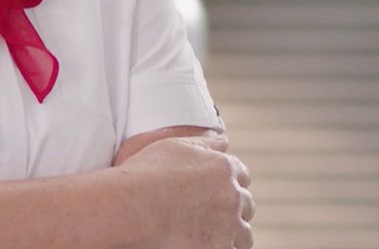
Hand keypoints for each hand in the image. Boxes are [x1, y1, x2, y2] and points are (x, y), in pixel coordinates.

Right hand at [117, 132, 254, 248]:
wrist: (132, 206)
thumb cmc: (147, 173)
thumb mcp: (174, 146)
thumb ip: (204, 143)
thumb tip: (224, 140)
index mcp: (223, 168)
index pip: (242, 175)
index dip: (228, 182)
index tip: (213, 190)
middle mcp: (232, 196)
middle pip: (246, 205)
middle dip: (232, 207)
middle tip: (206, 211)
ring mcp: (229, 226)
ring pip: (243, 233)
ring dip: (230, 232)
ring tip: (203, 230)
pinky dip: (220, 247)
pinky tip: (199, 241)